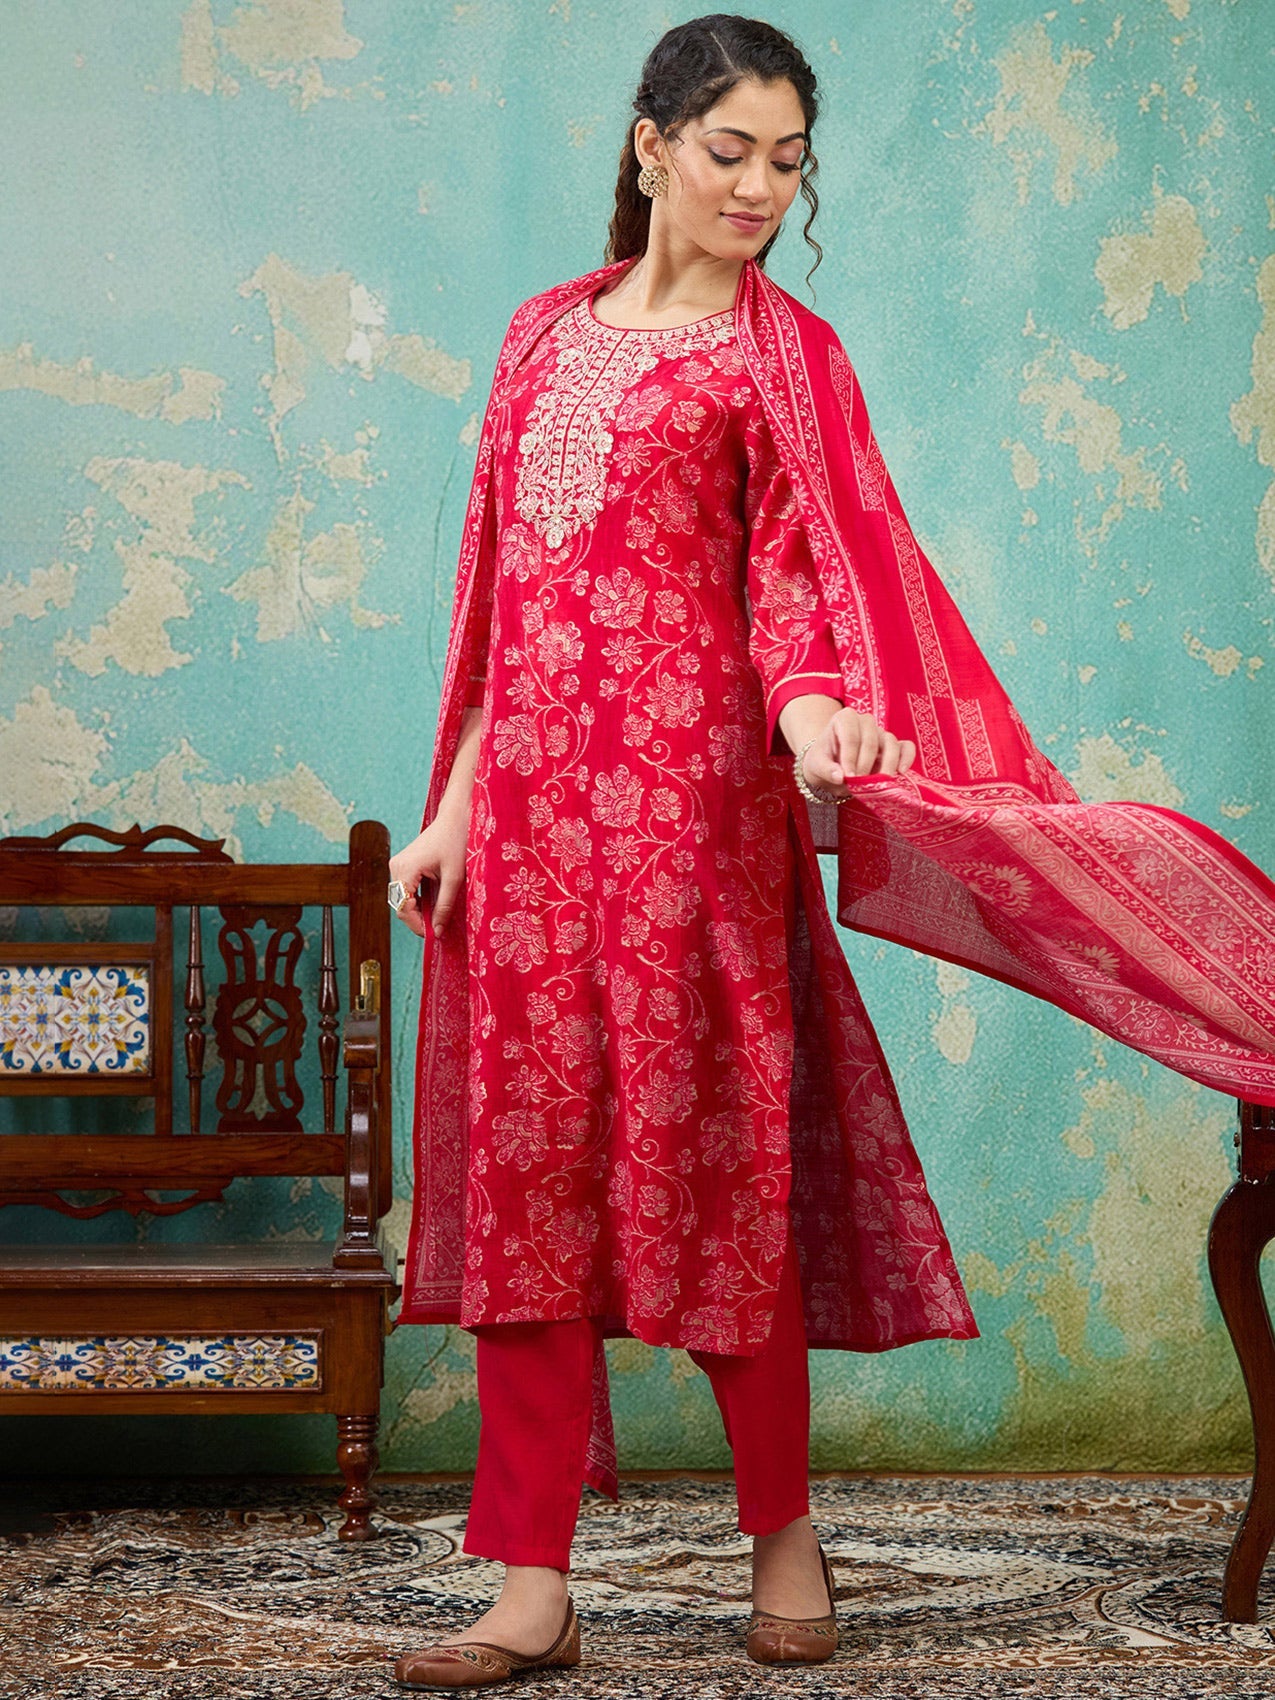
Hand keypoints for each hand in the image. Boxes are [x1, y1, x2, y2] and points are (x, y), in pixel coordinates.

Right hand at [388, 803, 469, 938]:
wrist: (455, 819)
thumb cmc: (456, 842)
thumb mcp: (454, 877)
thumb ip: (445, 906)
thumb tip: (438, 931)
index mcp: (405, 868)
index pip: (403, 908)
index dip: (416, 925)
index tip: (433, 936)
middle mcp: (396, 866)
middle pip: (400, 905)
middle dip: (417, 920)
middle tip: (437, 930)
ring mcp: (398, 864)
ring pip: (402, 899)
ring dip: (417, 911)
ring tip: (436, 918)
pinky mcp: (403, 864)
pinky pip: (406, 890)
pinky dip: (417, 900)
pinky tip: (432, 905)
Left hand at [800, 708, 915, 798]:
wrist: (832, 768)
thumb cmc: (824, 762)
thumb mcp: (816, 766)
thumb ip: (826, 770)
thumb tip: (839, 776)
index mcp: (844, 719)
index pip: (850, 735)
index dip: (850, 756)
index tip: (848, 776)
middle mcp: (865, 722)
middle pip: (871, 739)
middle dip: (865, 764)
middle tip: (859, 783)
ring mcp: (881, 733)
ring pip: (890, 742)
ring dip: (886, 764)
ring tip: (880, 782)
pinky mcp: (894, 746)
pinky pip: (906, 747)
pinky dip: (907, 758)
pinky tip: (902, 772)